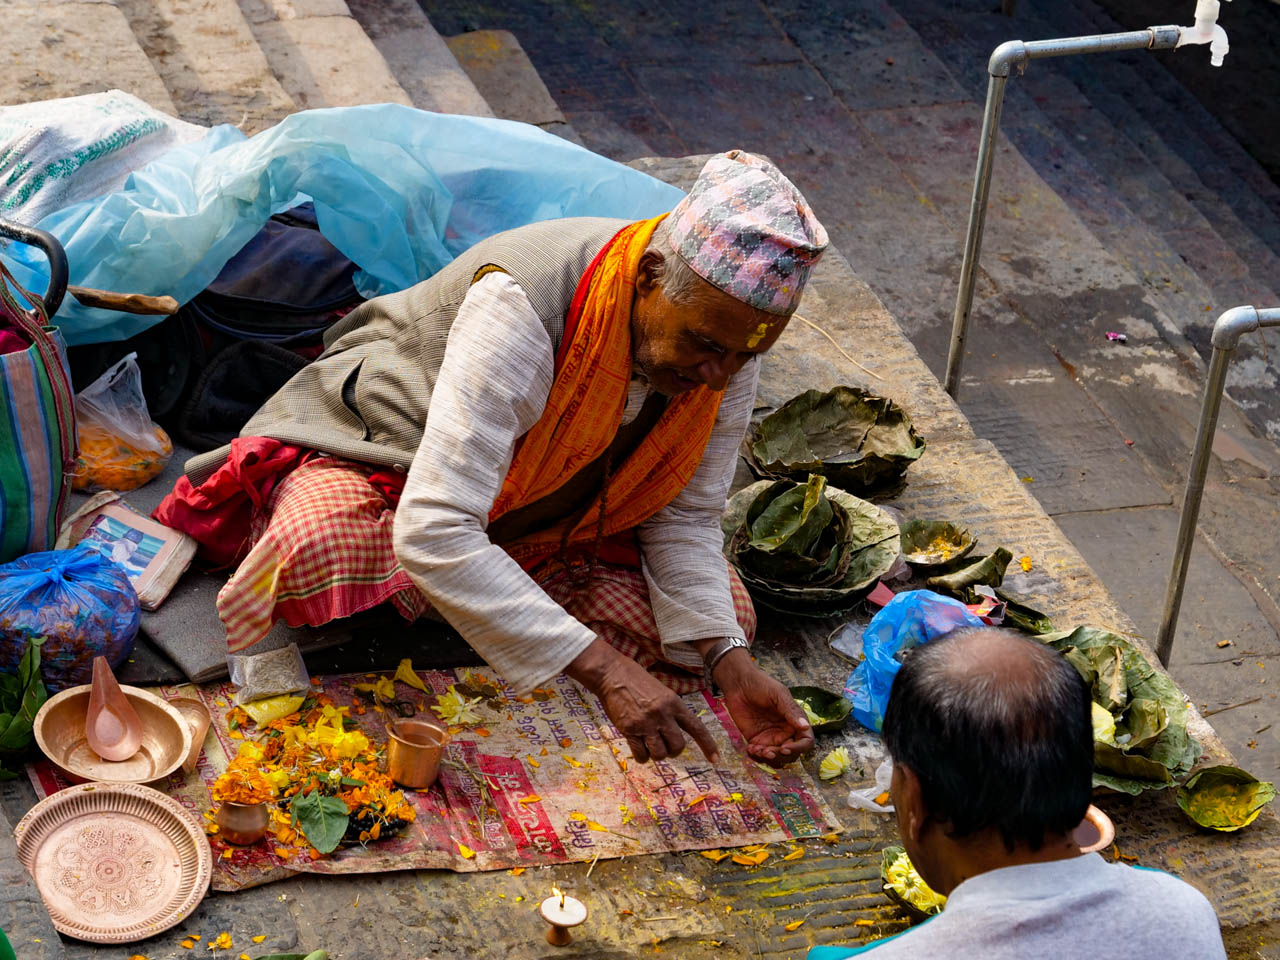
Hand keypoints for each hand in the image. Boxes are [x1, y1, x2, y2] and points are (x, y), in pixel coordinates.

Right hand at [566, 638, 719, 764]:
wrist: (612, 674)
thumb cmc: (637, 682)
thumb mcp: (662, 692)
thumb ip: (671, 711)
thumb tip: (675, 733)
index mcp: (674, 703)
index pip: (696, 728)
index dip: (708, 745)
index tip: (715, 760)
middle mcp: (663, 714)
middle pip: (678, 746)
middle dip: (673, 751)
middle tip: (664, 746)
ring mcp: (646, 723)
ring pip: (660, 753)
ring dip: (656, 754)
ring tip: (649, 744)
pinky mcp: (629, 729)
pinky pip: (641, 754)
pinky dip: (641, 756)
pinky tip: (639, 748)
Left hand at [713, 650, 813, 766]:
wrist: (739, 683)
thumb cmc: (762, 685)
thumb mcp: (779, 695)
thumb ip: (791, 711)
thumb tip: (805, 726)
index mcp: (796, 721)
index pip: (806, 741)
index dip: (799, 748)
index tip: (785, 748)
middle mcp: (786, 732)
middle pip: (791, 754)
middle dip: (781, 756)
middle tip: (767, 751)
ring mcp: (771, 738)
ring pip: (776, 758)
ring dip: (768, 759)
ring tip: (756, 749)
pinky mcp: (756, 740)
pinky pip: (760, 756)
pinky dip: (756, 757)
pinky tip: (750, 748)